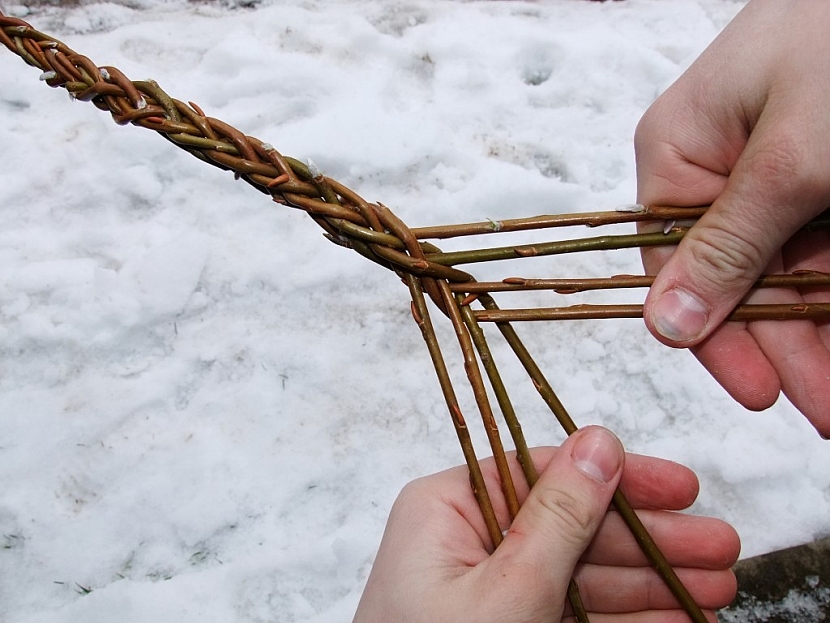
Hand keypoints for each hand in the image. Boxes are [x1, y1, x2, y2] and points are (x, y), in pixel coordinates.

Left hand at [354, 427, 738, 622]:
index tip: (680, 488)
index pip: (544, 471)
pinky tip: (674, 620)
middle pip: (575, 526)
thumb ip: (558, 517)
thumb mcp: (509, 587)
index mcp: (448, 509)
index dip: (618, 477)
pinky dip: (626, 618)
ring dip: (652, 583)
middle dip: (651, 541)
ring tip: (713, 588)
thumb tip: (598, 445)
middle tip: (718, 547)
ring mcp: (488, 589)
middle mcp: (466, 541)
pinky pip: (575, 613)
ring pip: (584, 574)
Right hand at [635, 0, 829, 437]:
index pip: (671, 266)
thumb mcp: (788, 156)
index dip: (712, 334)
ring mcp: (773, 176)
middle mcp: (716, 169)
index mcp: (679, 153)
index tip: (759, 392)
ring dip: (816, 332)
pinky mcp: (820, 180)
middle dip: (784, 348)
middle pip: (736, 281)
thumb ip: (726, 246)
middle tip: (824, 411)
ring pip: (787, 275)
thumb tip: (665, 321)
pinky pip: (822, 254)